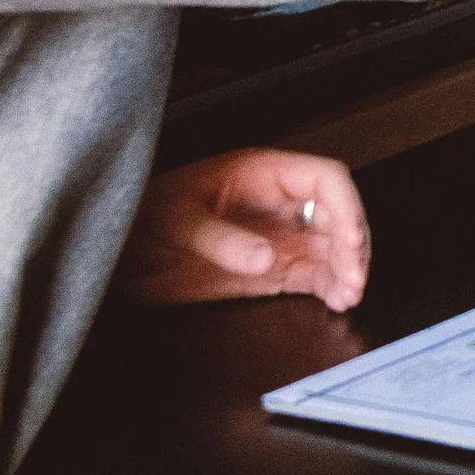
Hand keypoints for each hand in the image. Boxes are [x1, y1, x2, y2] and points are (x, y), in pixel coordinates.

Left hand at [118, 150, 369, 311]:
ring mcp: (278, 237)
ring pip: (332, 247)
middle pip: (338, 215)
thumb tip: (266, 257)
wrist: (121, 253)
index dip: (346, 206)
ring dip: (348, 269)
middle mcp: (280, 203)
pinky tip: (338, 300)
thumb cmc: (145, 219)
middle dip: (353, 245)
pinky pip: (314, 274)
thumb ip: (221, 239)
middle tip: (353, 279)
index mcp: (263, 174)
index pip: (325, 179)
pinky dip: (332, 286)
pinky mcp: (271, 269)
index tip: (349, 240)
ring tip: (349, 296)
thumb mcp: (176, 222)